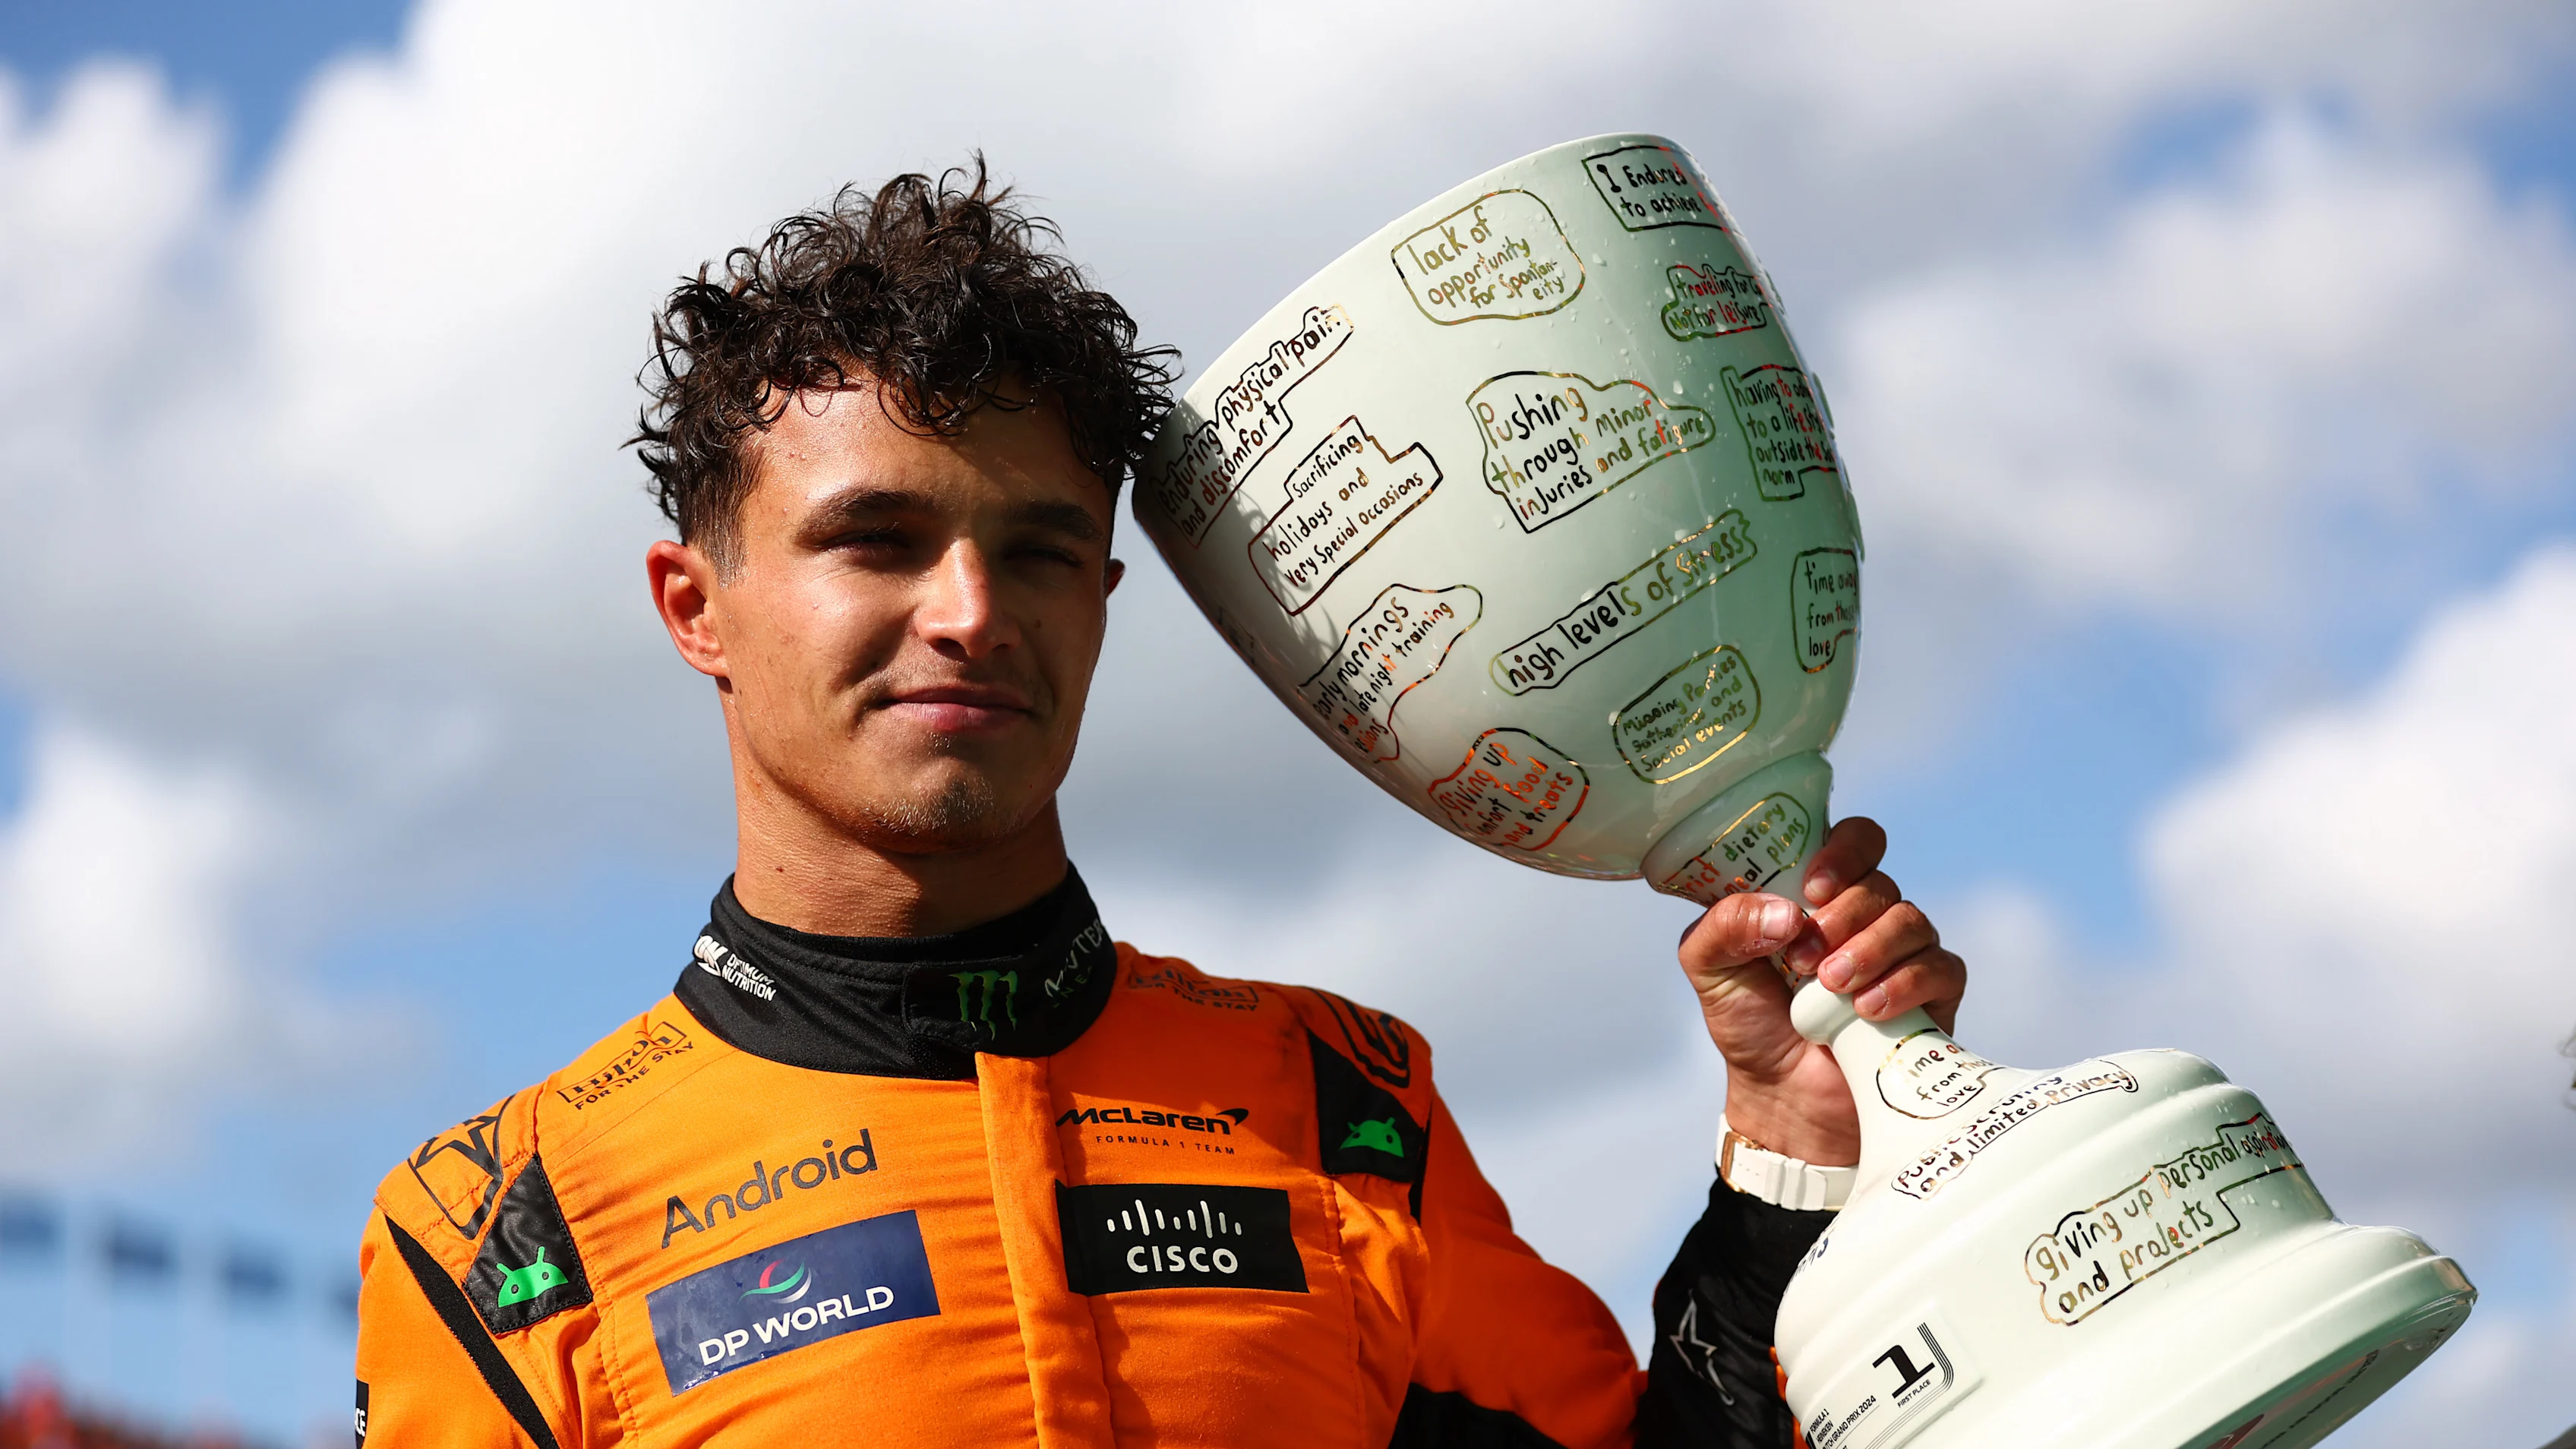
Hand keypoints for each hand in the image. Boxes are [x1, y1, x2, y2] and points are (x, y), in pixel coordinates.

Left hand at [1676, 817, 1964, 1165]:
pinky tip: (1868, 1009)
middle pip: (1880, 880)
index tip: (1813, 887)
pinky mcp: (1932, 996)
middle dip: (1843, 915)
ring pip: (1911, 920)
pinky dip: (1906, 983)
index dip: (1842, 850)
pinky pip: (1942, 968)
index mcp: (1816, 894)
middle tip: (1804, 959)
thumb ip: (1724, 925)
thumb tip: (1786, 911)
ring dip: (1870, 950)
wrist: (1782, 1098)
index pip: (1853, 840)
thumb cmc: (1749, 1023)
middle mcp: (1865, 916)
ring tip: (1832, 988)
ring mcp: (1901, 954)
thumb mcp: (1710, 968)